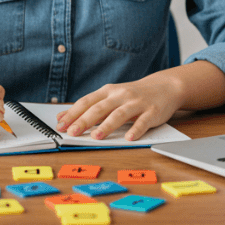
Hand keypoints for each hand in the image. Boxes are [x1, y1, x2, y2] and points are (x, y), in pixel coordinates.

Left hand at [55, 74, 183, 141]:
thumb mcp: (110, 97)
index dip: (73, 113)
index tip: (60, 125)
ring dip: (107, 125)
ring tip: (96, 136)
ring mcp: (136, 103)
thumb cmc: (133, 95)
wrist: (164, 87)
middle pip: (100, 108)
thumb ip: (89, 107)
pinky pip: (143, 122)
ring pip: (119, 114)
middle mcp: (120, 95)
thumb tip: (63, 117)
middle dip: (85, 120)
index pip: (86, 102)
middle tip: (73, 132)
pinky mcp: (152, 112)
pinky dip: (136, 130)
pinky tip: (129, 137)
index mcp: (108, 91)